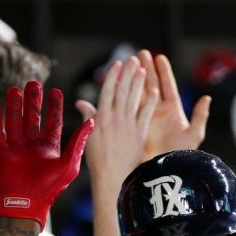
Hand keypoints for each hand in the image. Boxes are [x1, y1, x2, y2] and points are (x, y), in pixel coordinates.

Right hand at [0, 81, 92, 230]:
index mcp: (49, 148)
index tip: (55, 91)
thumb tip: (93, 120)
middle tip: (34, 83)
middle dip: (33, 101)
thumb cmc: (51, 187)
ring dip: (14, 105)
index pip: (52, 123)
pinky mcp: (0, 153)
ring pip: (15, 122)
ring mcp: (16, 149)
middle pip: (32, 118)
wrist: (28, 204)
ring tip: (15, 89)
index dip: (54, 107)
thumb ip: (79, 141)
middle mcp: (32, 146)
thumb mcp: (69, 163)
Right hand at [75, 56, 157, 184]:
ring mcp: (128, 125)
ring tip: (143, 69)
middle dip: (128, 74)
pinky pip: (145, 115)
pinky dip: (149, 103)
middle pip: (122, 91)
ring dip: (139, 83)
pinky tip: (154, 92)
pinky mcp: (139, 134)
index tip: (118, 63)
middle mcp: (114, 118)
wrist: (111, 176)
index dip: (113, 76)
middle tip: (134, 59)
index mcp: (100, 118)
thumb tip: (81, 102)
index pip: (108, 91)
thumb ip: (88, 117)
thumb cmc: (98, 159)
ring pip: (134, 99)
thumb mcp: (87, 137)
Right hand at [137, 50, 209, 160]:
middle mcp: (159, 112)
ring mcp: (146, 117)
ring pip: (139, 93)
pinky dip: (126, 95)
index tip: (159, 57)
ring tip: (129, 62)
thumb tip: (206, 97)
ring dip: (134, 78)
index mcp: (173, 111)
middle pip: (152, 85)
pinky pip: (131, 106)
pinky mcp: (137, 124)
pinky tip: (121, 82)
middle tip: (140, 53)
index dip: (163, 72)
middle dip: (146, 69)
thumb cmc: (182, 154)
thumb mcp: (194, 134)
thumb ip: (200, 116)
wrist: (165, 170)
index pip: (167, 86)